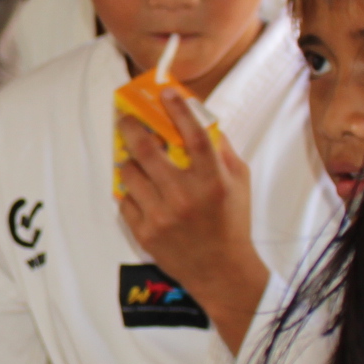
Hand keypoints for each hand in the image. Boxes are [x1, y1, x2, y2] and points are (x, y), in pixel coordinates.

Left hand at [117, 101, 265, 352]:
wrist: (221, 271)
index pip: (194, 134)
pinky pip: (124, 200)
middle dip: (131, 127)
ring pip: (128, 174)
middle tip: (126, 118)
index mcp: (213, 180)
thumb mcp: (239, 182)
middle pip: (146, 150)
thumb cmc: (232, 222)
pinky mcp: (145, 233)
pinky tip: (138, 190)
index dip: (179, 109)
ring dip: (127, 161)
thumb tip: (199, 118)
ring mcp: (161, 215)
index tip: (165, 93)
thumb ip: (222, 150)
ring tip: (132, 158)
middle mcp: (185, 196)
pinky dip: (129, 191)